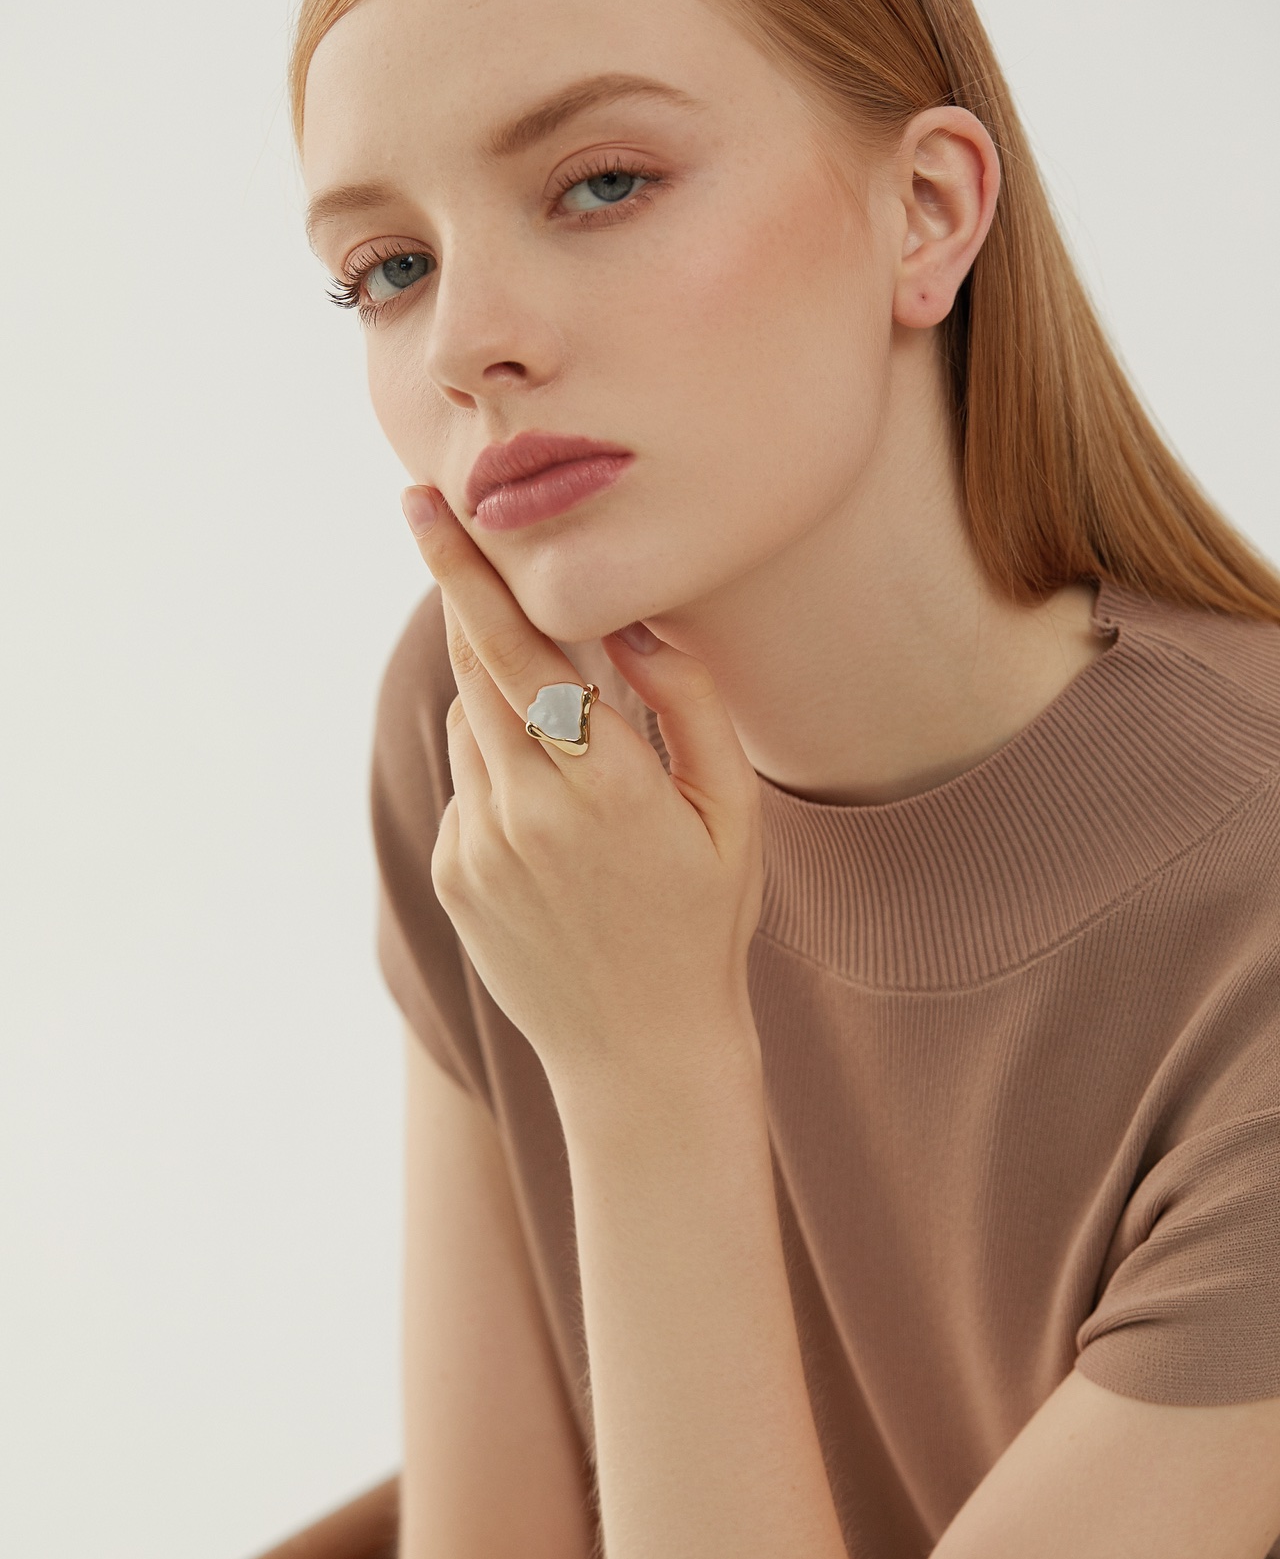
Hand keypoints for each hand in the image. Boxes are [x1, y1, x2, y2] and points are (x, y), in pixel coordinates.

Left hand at [400, 484, 763, 1094]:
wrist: (641, 1055)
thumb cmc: (704, 923)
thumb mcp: (732, 815)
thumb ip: (690, 706)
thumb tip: (639, 623)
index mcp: (607, 786)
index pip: (517, 652)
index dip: (466, 574)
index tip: (423, 503)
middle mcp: (525, 812)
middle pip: (477, 671)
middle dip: (474, 607)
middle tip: (473, 545)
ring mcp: (478, 847)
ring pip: (472, 727)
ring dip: (509, 708)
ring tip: (578, 765)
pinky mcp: (452, 873)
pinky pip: (467, 786)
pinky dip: (501, 774)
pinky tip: (556, 830)